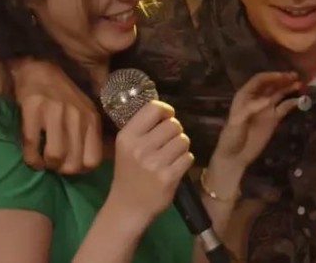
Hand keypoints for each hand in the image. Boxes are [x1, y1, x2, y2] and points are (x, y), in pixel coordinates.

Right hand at [13, 59, 102, 173]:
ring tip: (42, 160)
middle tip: (54, 164)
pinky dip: (30, 158)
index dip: (80, 169)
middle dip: (61, 169)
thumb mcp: (84, 113)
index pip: (92, 160)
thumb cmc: (62, 96)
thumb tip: (86, 166)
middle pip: (73, 163)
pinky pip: (32, 146)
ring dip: (46, 165)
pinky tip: (31, 156)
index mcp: (91, 119)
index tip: (69, 165)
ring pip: (55, 156)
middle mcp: (77, 116)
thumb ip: (87, 134)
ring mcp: (56, 112)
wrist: (38, 70)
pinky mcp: (34, 110)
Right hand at [109, 101, 193, 222]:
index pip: (154, 108)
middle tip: (168, 143)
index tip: (167, 119)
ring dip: (181, 147)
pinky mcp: (168, 177)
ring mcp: (154, 163)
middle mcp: (139, 148)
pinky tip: (174, 168)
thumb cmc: (129, 172)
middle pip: (174, 125)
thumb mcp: (127, 146)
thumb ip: (144, 127)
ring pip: (183, 140)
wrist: (128, 206)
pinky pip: (188, 157)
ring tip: (171, 156)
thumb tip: (167, 110)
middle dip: (175, 132)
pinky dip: (185, 161)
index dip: (166, 111)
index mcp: (127, 136)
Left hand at [213, 71, 300, 167]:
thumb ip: (251, 108)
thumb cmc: (232, 137)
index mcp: (245, 96)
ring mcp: (266, 109)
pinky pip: (284, 108)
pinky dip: (292, 103)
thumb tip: (269, 100)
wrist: (235, 156)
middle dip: (282, 79)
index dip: (270, 76)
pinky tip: (300, 100)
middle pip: (271, 85)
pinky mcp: (273, 119)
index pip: (259, 81)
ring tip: (299, 84)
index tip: (282, 76)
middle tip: (295, 76)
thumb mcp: (236, 122)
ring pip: (279, 94)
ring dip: (288, 88)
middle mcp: (257, 99)